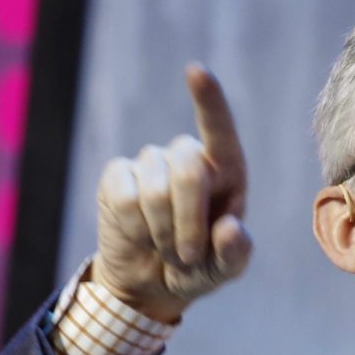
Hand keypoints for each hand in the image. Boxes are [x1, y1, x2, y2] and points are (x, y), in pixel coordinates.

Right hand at [91, 64, 251, 321]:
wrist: (152, 282)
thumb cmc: (200, 268)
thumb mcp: (225, 270)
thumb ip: (235, 254)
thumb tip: (229, 227)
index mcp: (225, 171)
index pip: (220, 130)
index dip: (209, 100)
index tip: (195, 71)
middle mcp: (188, 157)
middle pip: (188, 169)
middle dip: (189, 221)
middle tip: (188, 256)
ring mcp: (150, 163)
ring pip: (154, 190)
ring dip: (163, 232)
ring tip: (167, 249)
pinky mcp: (118, 176)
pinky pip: (125, 198)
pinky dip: (135, 228)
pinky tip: (140, 236)